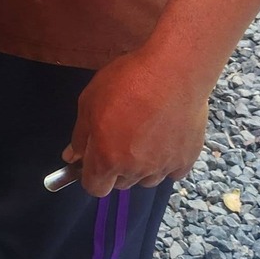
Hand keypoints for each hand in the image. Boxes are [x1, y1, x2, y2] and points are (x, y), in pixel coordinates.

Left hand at [65, 47, 209, 196]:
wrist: (174, 70)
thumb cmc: (128, 81)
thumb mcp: (89, 102)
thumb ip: (80, 135)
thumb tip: (72, 156)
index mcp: (107, 158)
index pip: (95, 188)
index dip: (91, 175)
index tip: (93, 160)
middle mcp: (135, 169)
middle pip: (120, 184)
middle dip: (115, 167)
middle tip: (118, 138)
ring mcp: (163, 166)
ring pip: (146, 179)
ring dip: (141, 166)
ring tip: (143, 135)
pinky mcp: (187, 159)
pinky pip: (172, 171)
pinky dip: (166, 160)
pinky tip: (164, 138)